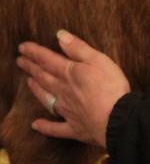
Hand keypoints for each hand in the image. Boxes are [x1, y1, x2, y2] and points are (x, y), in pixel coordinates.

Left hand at [16, 29, 130, 147]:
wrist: (117, 119)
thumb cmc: (111, 86)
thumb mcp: (98, 60)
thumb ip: (78, 48)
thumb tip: (60, 35)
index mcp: (70, 74)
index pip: (48, 60)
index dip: (34, 52)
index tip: (22, 47)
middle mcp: (64, 91)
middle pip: (44, 77)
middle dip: (31, 68)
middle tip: (20, 61)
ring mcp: (68, 111)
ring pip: (47, 99)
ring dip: (36, 90)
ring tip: (28, 82)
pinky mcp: (74, 127)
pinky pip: (55, 128)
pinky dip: (45, 126)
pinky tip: (35, 125)